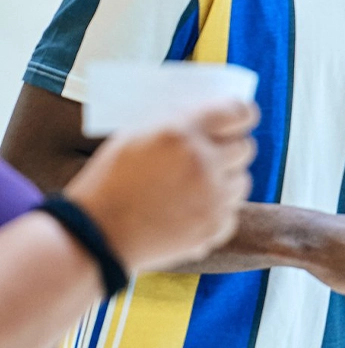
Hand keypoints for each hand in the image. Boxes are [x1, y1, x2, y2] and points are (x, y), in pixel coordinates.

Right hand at [67, 100, 257, 271]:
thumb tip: (211, 115)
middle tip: (214, 153)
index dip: (243, 114)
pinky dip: (216, 211)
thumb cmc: (109, 182)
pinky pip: (232, 211)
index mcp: (180, 131)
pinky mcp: (215, 226)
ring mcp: (212, 196)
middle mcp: (202, 161)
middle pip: (245, 147)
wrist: (95, 236)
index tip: (243, 118)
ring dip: (225, 180)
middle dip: (231, 148)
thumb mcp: (133, 136)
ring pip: (242, 180)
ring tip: (194, 186)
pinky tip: (189, 210)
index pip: (237, 112)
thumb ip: (175, 123)